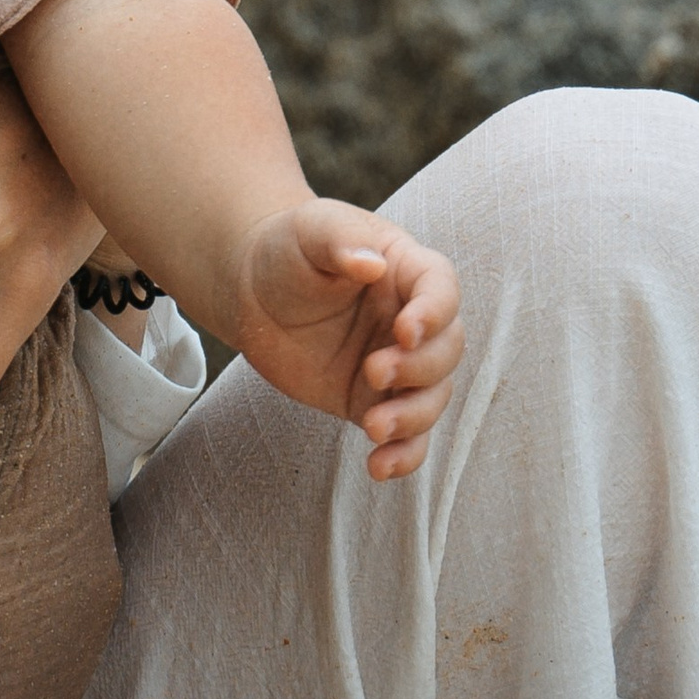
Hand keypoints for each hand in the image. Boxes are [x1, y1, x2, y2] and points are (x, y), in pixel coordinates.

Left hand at [231, 202, 461, 479]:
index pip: (442, 290)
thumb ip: (340, 242)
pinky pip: (403, 436)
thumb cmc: (289, 249)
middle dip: (419, 369)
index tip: (404, 331)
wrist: (252, 288)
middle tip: (372, 370)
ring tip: (373, 426)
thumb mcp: (311, 230)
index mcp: (408, 271)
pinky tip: (378, 467)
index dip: (435, 313)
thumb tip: (371, 265)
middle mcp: (413, 322)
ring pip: (432, 399)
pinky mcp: (370, 401)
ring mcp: (397, 365)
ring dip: (413, 418)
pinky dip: (402, 456)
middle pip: (447, 351)